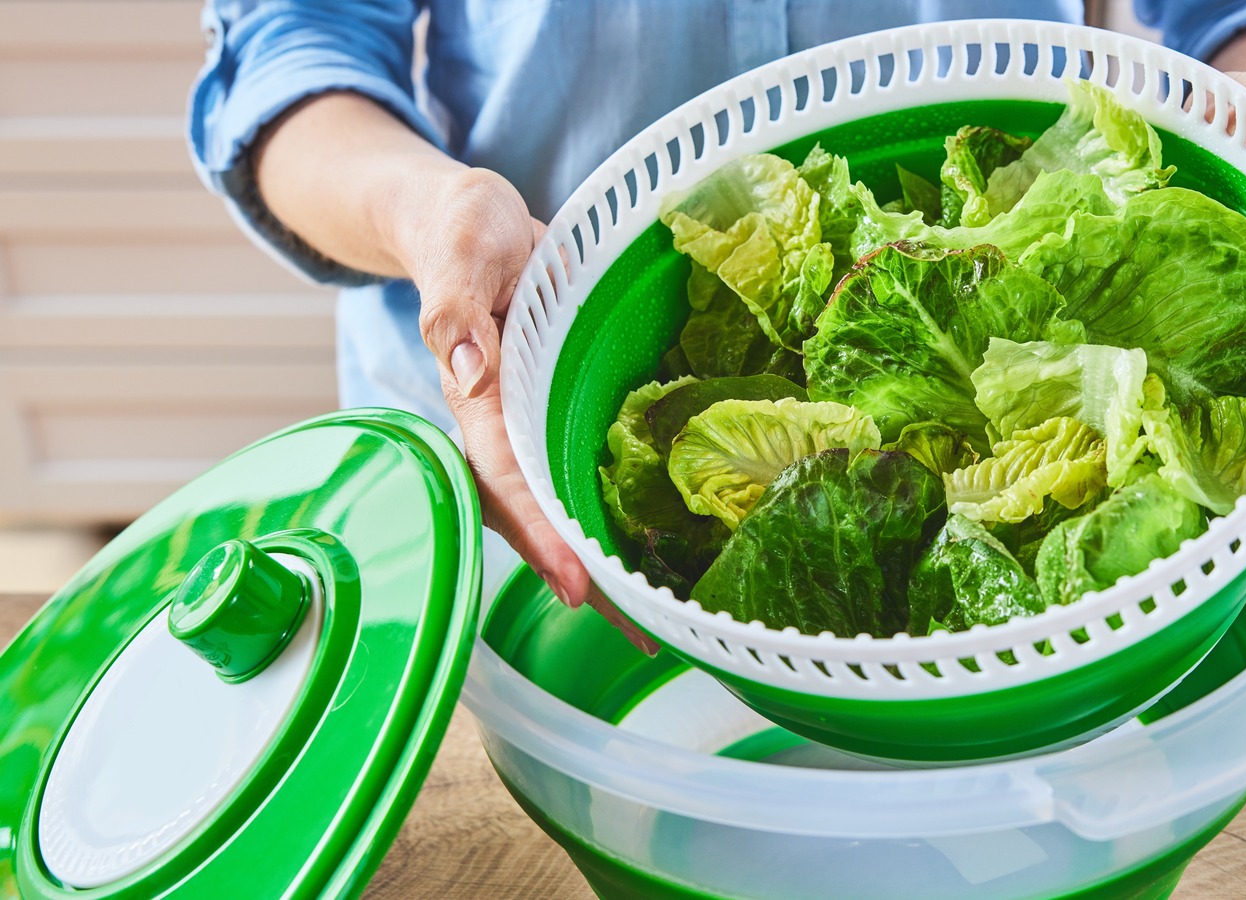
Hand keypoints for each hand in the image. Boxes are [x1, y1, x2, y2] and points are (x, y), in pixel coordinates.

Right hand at [397, 167, 656, 651]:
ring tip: (652, 619)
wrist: (468, 217)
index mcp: (475, 392)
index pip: (508, 475)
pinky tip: (651, 546)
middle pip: (534, 513)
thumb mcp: (460, 246)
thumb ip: (456, 306)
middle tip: (637, 632)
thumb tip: (467, 372)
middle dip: (580, 574)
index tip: (580, 584)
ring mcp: (528, 420)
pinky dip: (609, 512)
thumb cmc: (461, 227)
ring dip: (599, 559)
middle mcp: (500, 420)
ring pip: (558, 503)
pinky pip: (578, 469)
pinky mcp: (554, 409)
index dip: (544, 533)